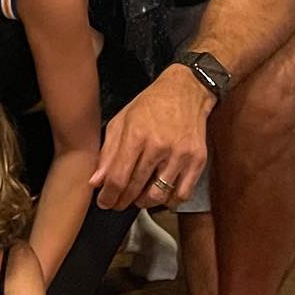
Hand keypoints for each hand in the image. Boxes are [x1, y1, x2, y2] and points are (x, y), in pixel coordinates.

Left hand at [90, 66, 213, 211]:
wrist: (186, 91)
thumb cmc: (150, 106)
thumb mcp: (121, 122)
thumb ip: (108, 153)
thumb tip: (97, 182)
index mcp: (136, 135)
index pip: (118, 178)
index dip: (108, 196)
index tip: (104, 202)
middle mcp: (159, 146)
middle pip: (136, 189)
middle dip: (122, 201)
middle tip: (117, 203)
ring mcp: (180, 154)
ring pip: (158, 196)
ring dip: (143, 202)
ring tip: (137, 197)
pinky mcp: (198, 160)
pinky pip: (182, 194)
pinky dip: (169, 200)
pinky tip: (160, 193)